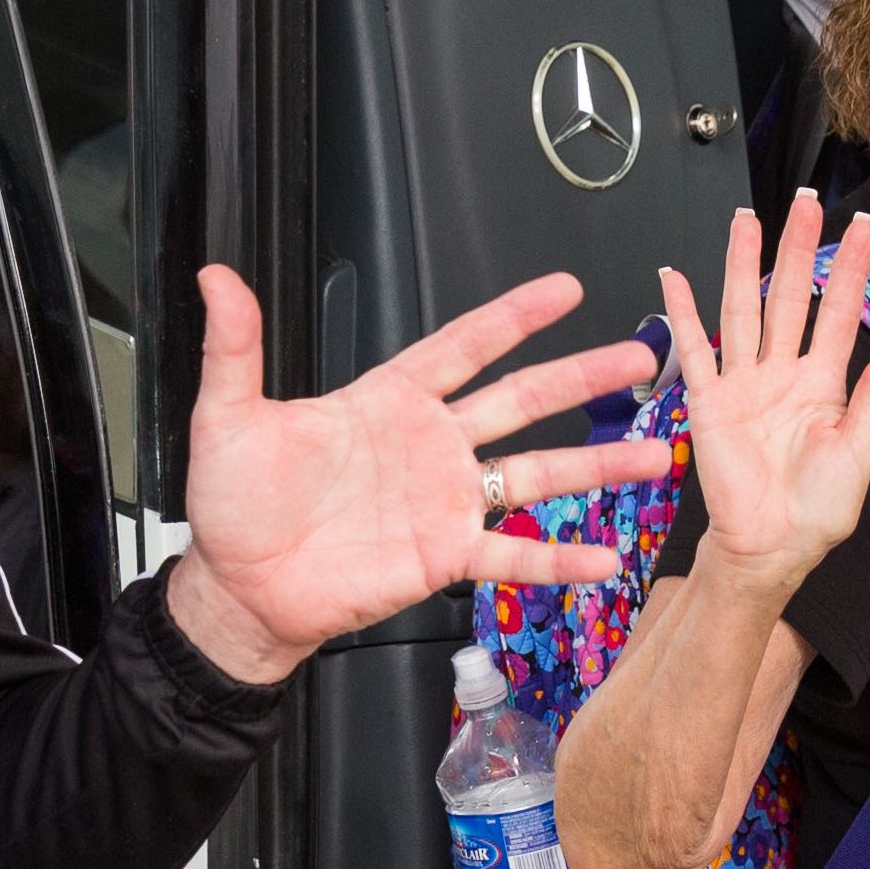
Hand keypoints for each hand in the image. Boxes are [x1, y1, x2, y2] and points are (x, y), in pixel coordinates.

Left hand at [165, 267, 674, 682]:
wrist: (238, 589)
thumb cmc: (234, 506)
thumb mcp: (229, 417)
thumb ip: (235, 347)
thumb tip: (217, 279)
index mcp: (387, 401)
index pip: (462, 345)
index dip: (513, 316)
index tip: (563, 290)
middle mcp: (428, 446)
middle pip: (521, 399)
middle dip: (581, 376)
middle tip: (636, 357)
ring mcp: (443, 501)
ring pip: (535, 473)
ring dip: (594, 465)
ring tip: (652, 454)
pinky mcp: (442, 556)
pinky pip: (513, 555)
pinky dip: (559, 559)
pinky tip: (603, 559)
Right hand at [658, 192, 869, 588]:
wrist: (771, 547)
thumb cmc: (817, 510)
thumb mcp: (860, 450)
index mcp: (824, 382)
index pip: (839, 311)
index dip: (851, 269)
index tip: (863, 228)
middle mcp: (783, 373)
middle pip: (789, 296)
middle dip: (797, 248)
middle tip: (804, 203)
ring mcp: (744, 383)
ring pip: (744, 309)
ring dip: (744, 264)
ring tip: (746, 221)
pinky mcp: (709, 402)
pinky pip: (696, 349)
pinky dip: (683, 313)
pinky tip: (676, 277)